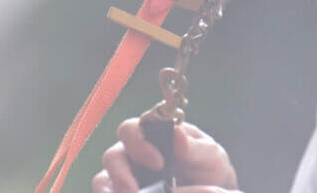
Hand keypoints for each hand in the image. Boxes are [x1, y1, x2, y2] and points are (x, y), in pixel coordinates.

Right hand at [92, 117, 239, 192]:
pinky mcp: (124, 192)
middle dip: (121, 172)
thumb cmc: (208, 167)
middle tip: (135, 190)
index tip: (158, 162)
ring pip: (104, 180)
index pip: (131, 129)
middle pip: (112, 156)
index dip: (138, 142)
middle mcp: (132, 154)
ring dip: (112, 189)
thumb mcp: (211, 156)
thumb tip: (177, 134)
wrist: (212, 189)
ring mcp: (126, 178)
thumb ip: (196, 146)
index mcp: (150, 135)